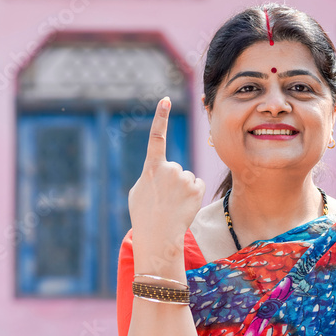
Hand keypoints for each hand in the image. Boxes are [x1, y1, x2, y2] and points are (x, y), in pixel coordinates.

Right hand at [127, 97, 205, 258]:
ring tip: (172, 205)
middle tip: (164, 200)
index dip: (160, 117)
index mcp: (151, 167)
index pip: (156, 136)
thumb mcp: (139, 192)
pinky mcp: (196, 187)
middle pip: (175, 169)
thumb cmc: (144, 215)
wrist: (158, 235)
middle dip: (172, 182)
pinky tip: (183, 206)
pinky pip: (196, 185)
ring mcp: (183, 177)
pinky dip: (192, 195)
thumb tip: (158, 171)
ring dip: (182, 190)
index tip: (165, 100)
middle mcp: (168, 168)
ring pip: (187, 178)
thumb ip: (150, 176)